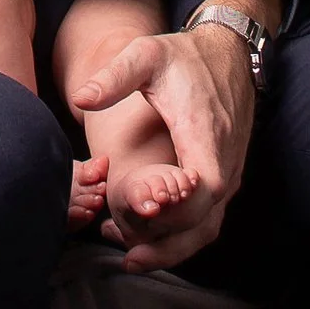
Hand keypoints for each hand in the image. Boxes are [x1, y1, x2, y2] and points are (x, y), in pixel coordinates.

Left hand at [65, 9, 257, 271]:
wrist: (228, 52)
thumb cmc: (185, 56)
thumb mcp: (147, 54)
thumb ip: (114, 77)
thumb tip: (80, 98)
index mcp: (207, 133)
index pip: (205, 189)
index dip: (178, 211)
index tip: (142, 218)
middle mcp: (225, 160)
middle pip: (206, 222)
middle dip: (169, 244)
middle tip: (128, 256)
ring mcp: (229, 171)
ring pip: (209, 226)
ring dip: (174, 246)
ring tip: (132, 256)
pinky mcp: (225, 176)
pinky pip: (208, 217)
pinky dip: (181, 233)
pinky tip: (146, 235)